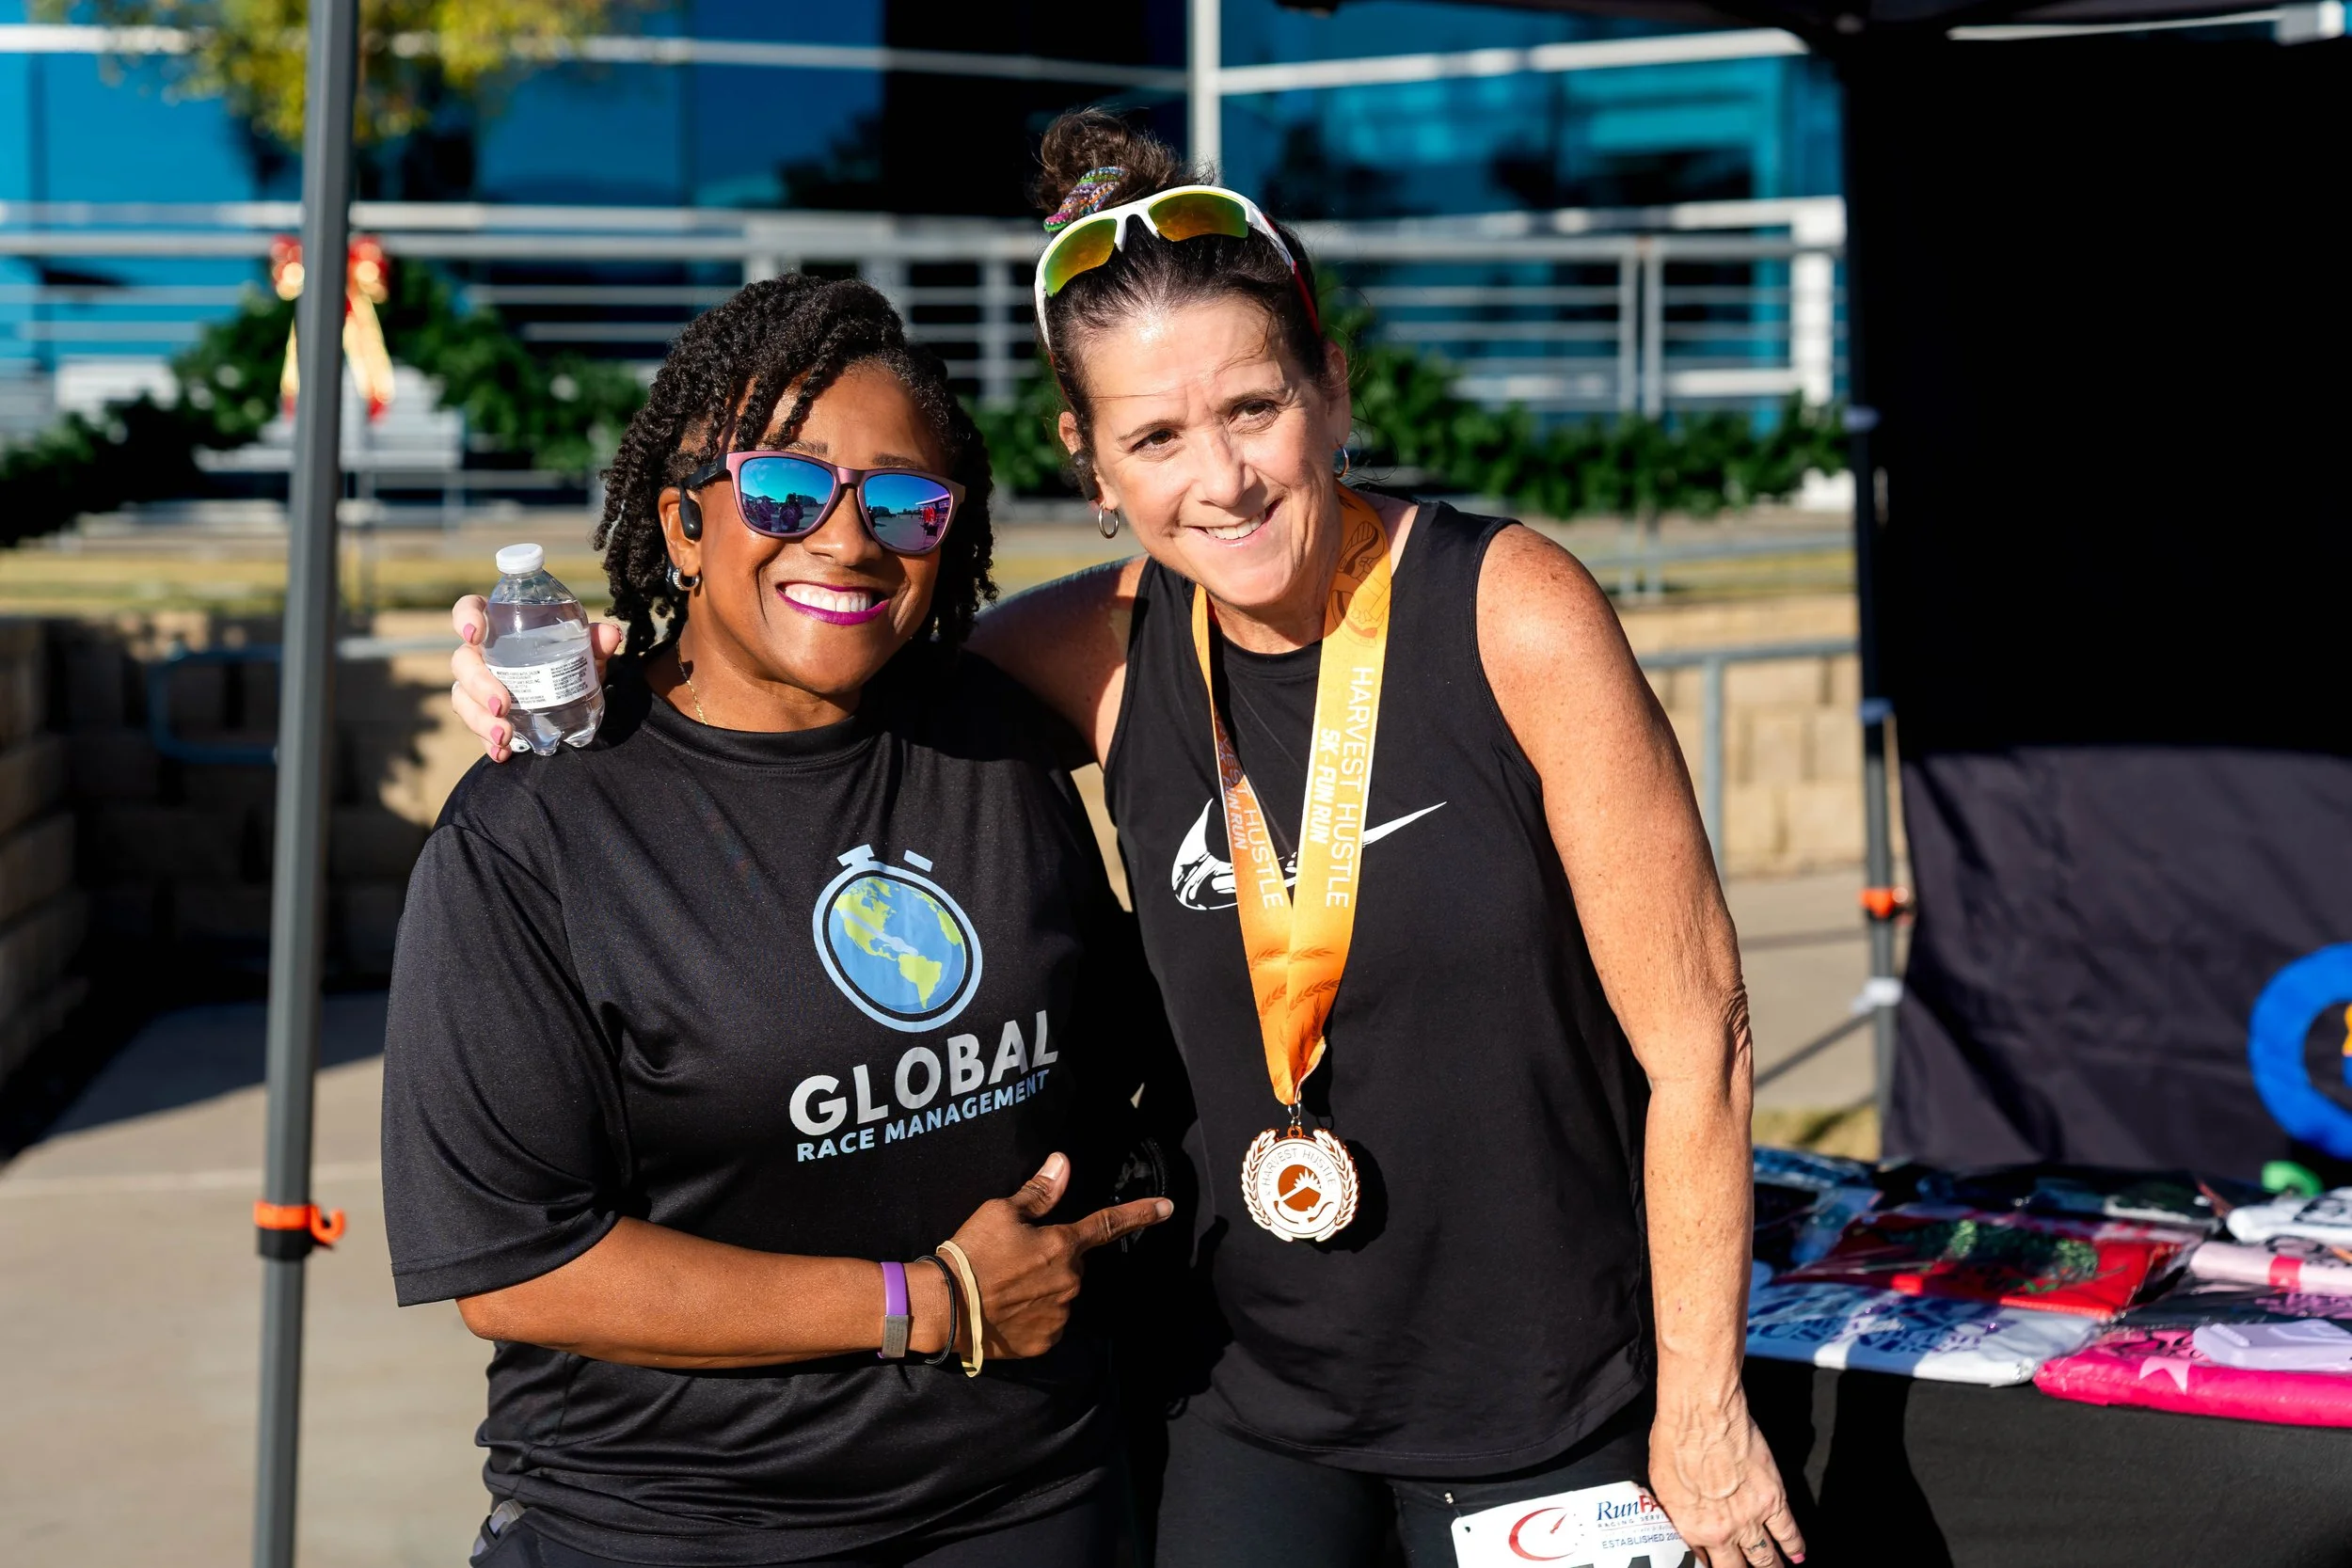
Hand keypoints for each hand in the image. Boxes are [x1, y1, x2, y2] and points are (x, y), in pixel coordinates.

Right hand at [450, 594, 623, 761]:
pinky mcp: (485, 714)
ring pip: (463, 698)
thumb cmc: (569, 656)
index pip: (470, 610)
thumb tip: (612, 636)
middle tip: (501, 705)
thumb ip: (595, 641)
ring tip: (505, 735)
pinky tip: (501, 753)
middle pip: (463, 663)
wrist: (573, 688)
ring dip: (479, 719)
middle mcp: (482, 654)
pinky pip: (477, 728)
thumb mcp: (584, 648)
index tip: (474, 634)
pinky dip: (487, 742)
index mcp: (500, 626)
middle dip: (479, 685)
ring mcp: (479, 686)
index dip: (466, 618)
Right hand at [941, 1152, 1171, 1360]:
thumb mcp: (1001, 1212)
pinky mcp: (1046, 1341)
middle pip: (1073, 1263)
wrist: (945, 1308)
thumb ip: (1039, 1192)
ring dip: (1043, 1288)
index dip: (1141, 1213)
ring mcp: (1061, 1314)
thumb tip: (1063, 1163)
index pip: (1110, 1223)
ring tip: (1005, 1286)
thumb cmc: (972, 1254)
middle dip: (1053, 1258)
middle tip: (1014, 1259)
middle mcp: (1071, 1281)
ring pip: (1062, 1294)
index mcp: (1063, 1245)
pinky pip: (1049, 1322)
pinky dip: (1034, 1315)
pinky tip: (1008, 1310)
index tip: (1167, 1207)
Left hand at [1649, 1398, 1804, 1566]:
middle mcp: (1724, 1531)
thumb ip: (1677, 1515)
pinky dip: (1795, 1546)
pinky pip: (1788, 1531)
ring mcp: (1752, 1517)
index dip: (1709, 1565)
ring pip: (1766, 1556)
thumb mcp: (1661, 1486)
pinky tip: (1798, 1555)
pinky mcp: (1773, 1499)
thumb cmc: (1676, 1441)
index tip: (1713, 1564)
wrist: (1702, 1416)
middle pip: (1737, 1567)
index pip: (1703, 1563)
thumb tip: (1684, 1529)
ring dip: (1771, 1566)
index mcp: (1693, 1529)